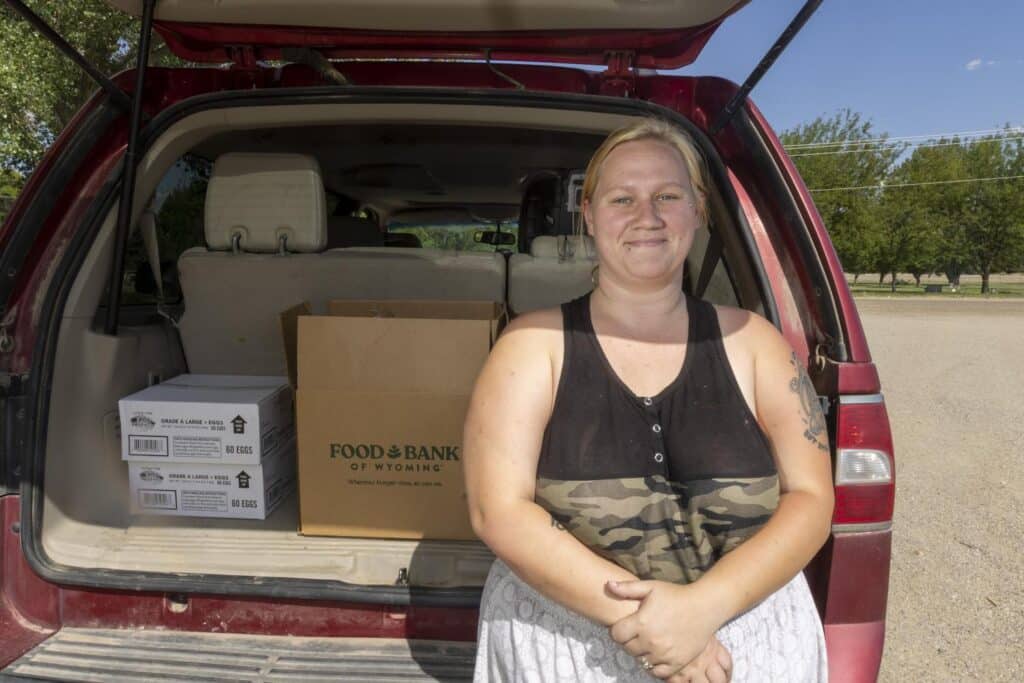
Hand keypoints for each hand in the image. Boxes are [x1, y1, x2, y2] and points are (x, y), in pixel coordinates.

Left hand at [606, 579, 726, 678]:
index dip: (618, 630)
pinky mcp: (676, 662)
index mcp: (642, 622)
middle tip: (638, 633)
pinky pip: (657, 672)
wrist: (704, 607)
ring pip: (641, 660)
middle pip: (628, 648)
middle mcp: (651, 640)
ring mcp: (664, 654)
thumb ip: (627, 588)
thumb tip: (607, 585)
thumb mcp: (650, 587)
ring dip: (642, 653)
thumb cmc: (675, 595)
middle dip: (630, 641)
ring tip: (648, 642)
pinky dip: (654, 665)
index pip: (616, 635)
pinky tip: (657, 653)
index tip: (625, 626)